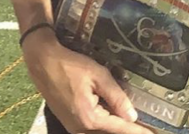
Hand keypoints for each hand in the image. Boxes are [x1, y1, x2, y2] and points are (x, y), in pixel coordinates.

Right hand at [21, 27, 151, 133]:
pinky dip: (104, 123)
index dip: (138, 131)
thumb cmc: (71, 65)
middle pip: (110, 132)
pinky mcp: (70, 122)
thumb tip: (132, 116)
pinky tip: (114, 115)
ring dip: (115, 126)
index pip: (120, 128)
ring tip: (133, 121)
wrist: (43, 63)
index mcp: (90, 119)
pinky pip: (91, 127)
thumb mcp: (97, 75)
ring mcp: (73, 127)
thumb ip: (116, 96)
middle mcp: (81, 129)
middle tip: (146, 127)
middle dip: (127, 129)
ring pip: (100, 131)